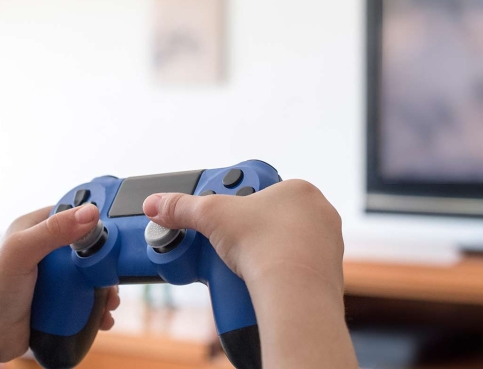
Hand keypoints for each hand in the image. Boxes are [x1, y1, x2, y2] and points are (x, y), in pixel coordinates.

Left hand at [0, 203, 119, 362]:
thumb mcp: (21, 252)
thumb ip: (53, 231)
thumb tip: (89, 213)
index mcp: (35, 229)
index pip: (73, 215)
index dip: (94, 221)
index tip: (116, 233)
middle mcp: (45, 251)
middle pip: (88, 249)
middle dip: (105, 263)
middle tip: (115, 276)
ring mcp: (52, 279)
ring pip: (89, 278)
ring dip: (105, 290)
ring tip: (110, 303)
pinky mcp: (56, 302)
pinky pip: (84, 301)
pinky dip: (97, 309)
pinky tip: (102, 317)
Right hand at [142, 180, 355, 367]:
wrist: (295, 294)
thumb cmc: (266, 244)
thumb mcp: (211, 216)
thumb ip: (181, 207)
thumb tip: (156, 204)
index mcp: (298, 189)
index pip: (259, 190)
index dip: (237, 204)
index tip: (222, 217)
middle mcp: (318, 213)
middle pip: (270, 219)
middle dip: (247, 232)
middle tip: (226, 244)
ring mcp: (326, 245)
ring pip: (285, 245)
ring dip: (262, 254)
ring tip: (240, 267)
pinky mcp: (326, 275)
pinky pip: (295, 271)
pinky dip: (278, 276)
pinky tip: (260, 284)